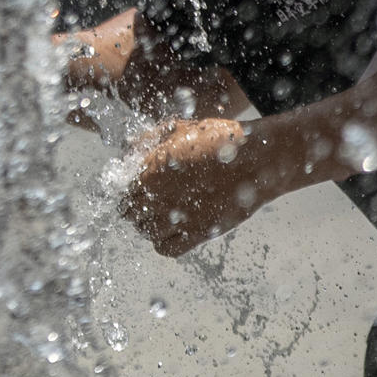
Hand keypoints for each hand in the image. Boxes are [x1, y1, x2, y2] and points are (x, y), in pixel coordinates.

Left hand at [120, 117, 280, 257]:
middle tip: (149, 199)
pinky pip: (166, 248)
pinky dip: (165, 241)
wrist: (257, 157)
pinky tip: (174, 230)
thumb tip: (126, 149)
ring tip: (162, 213)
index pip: (120, 190)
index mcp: (148, 171)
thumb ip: (146, 139)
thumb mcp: (177, 128)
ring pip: (145, 231)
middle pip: (129, 212)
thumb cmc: (218, 139)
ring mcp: (178, 218)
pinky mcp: (199, 233)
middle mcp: (157, 197)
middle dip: (136, 205)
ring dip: (149, 223)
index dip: (126, 188)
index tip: (134, 186)